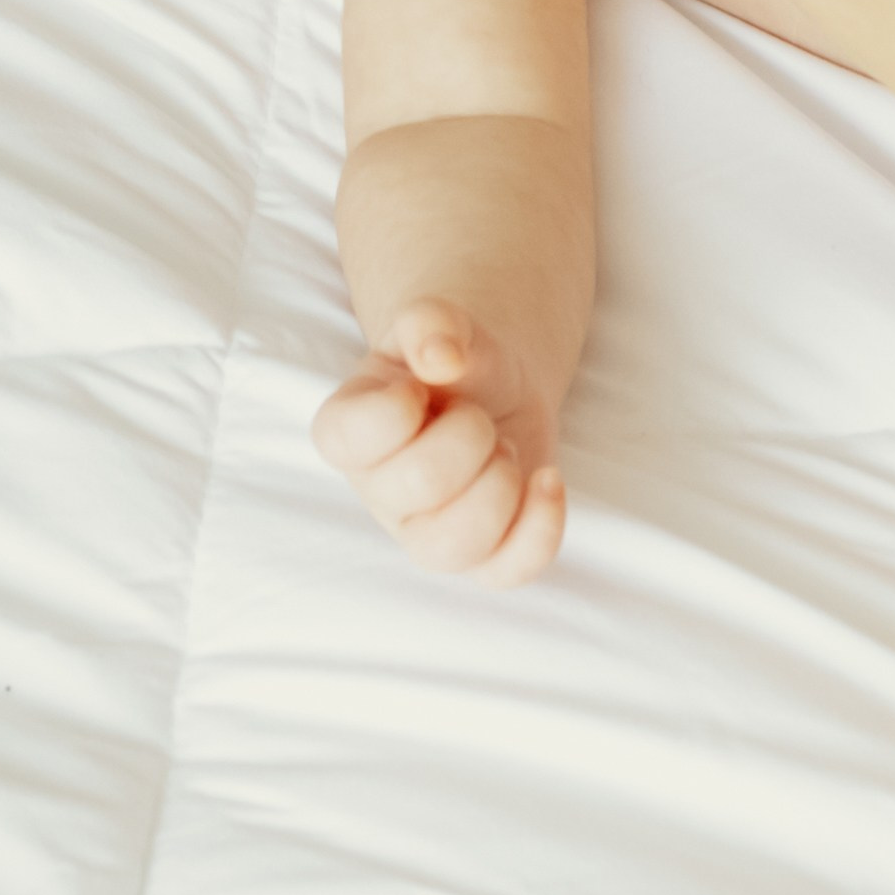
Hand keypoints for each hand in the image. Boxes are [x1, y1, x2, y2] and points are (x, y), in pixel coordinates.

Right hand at [312, 297, 565, 583]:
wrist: (496, 387)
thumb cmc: (453, 356)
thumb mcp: (440, 321)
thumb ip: (431, 321)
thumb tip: (440, 357)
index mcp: (350, 430)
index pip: (346, 438)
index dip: (395, 409)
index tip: (420, 385)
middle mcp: (379, 492)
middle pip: (414, 487)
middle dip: (467, 436)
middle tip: (477, 416)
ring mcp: (426, 532)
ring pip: (451, 549)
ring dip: (497, 487)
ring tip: (505, 450)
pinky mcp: (481, 557)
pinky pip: (504, 573)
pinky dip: (538, 529)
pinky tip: (547, 479)